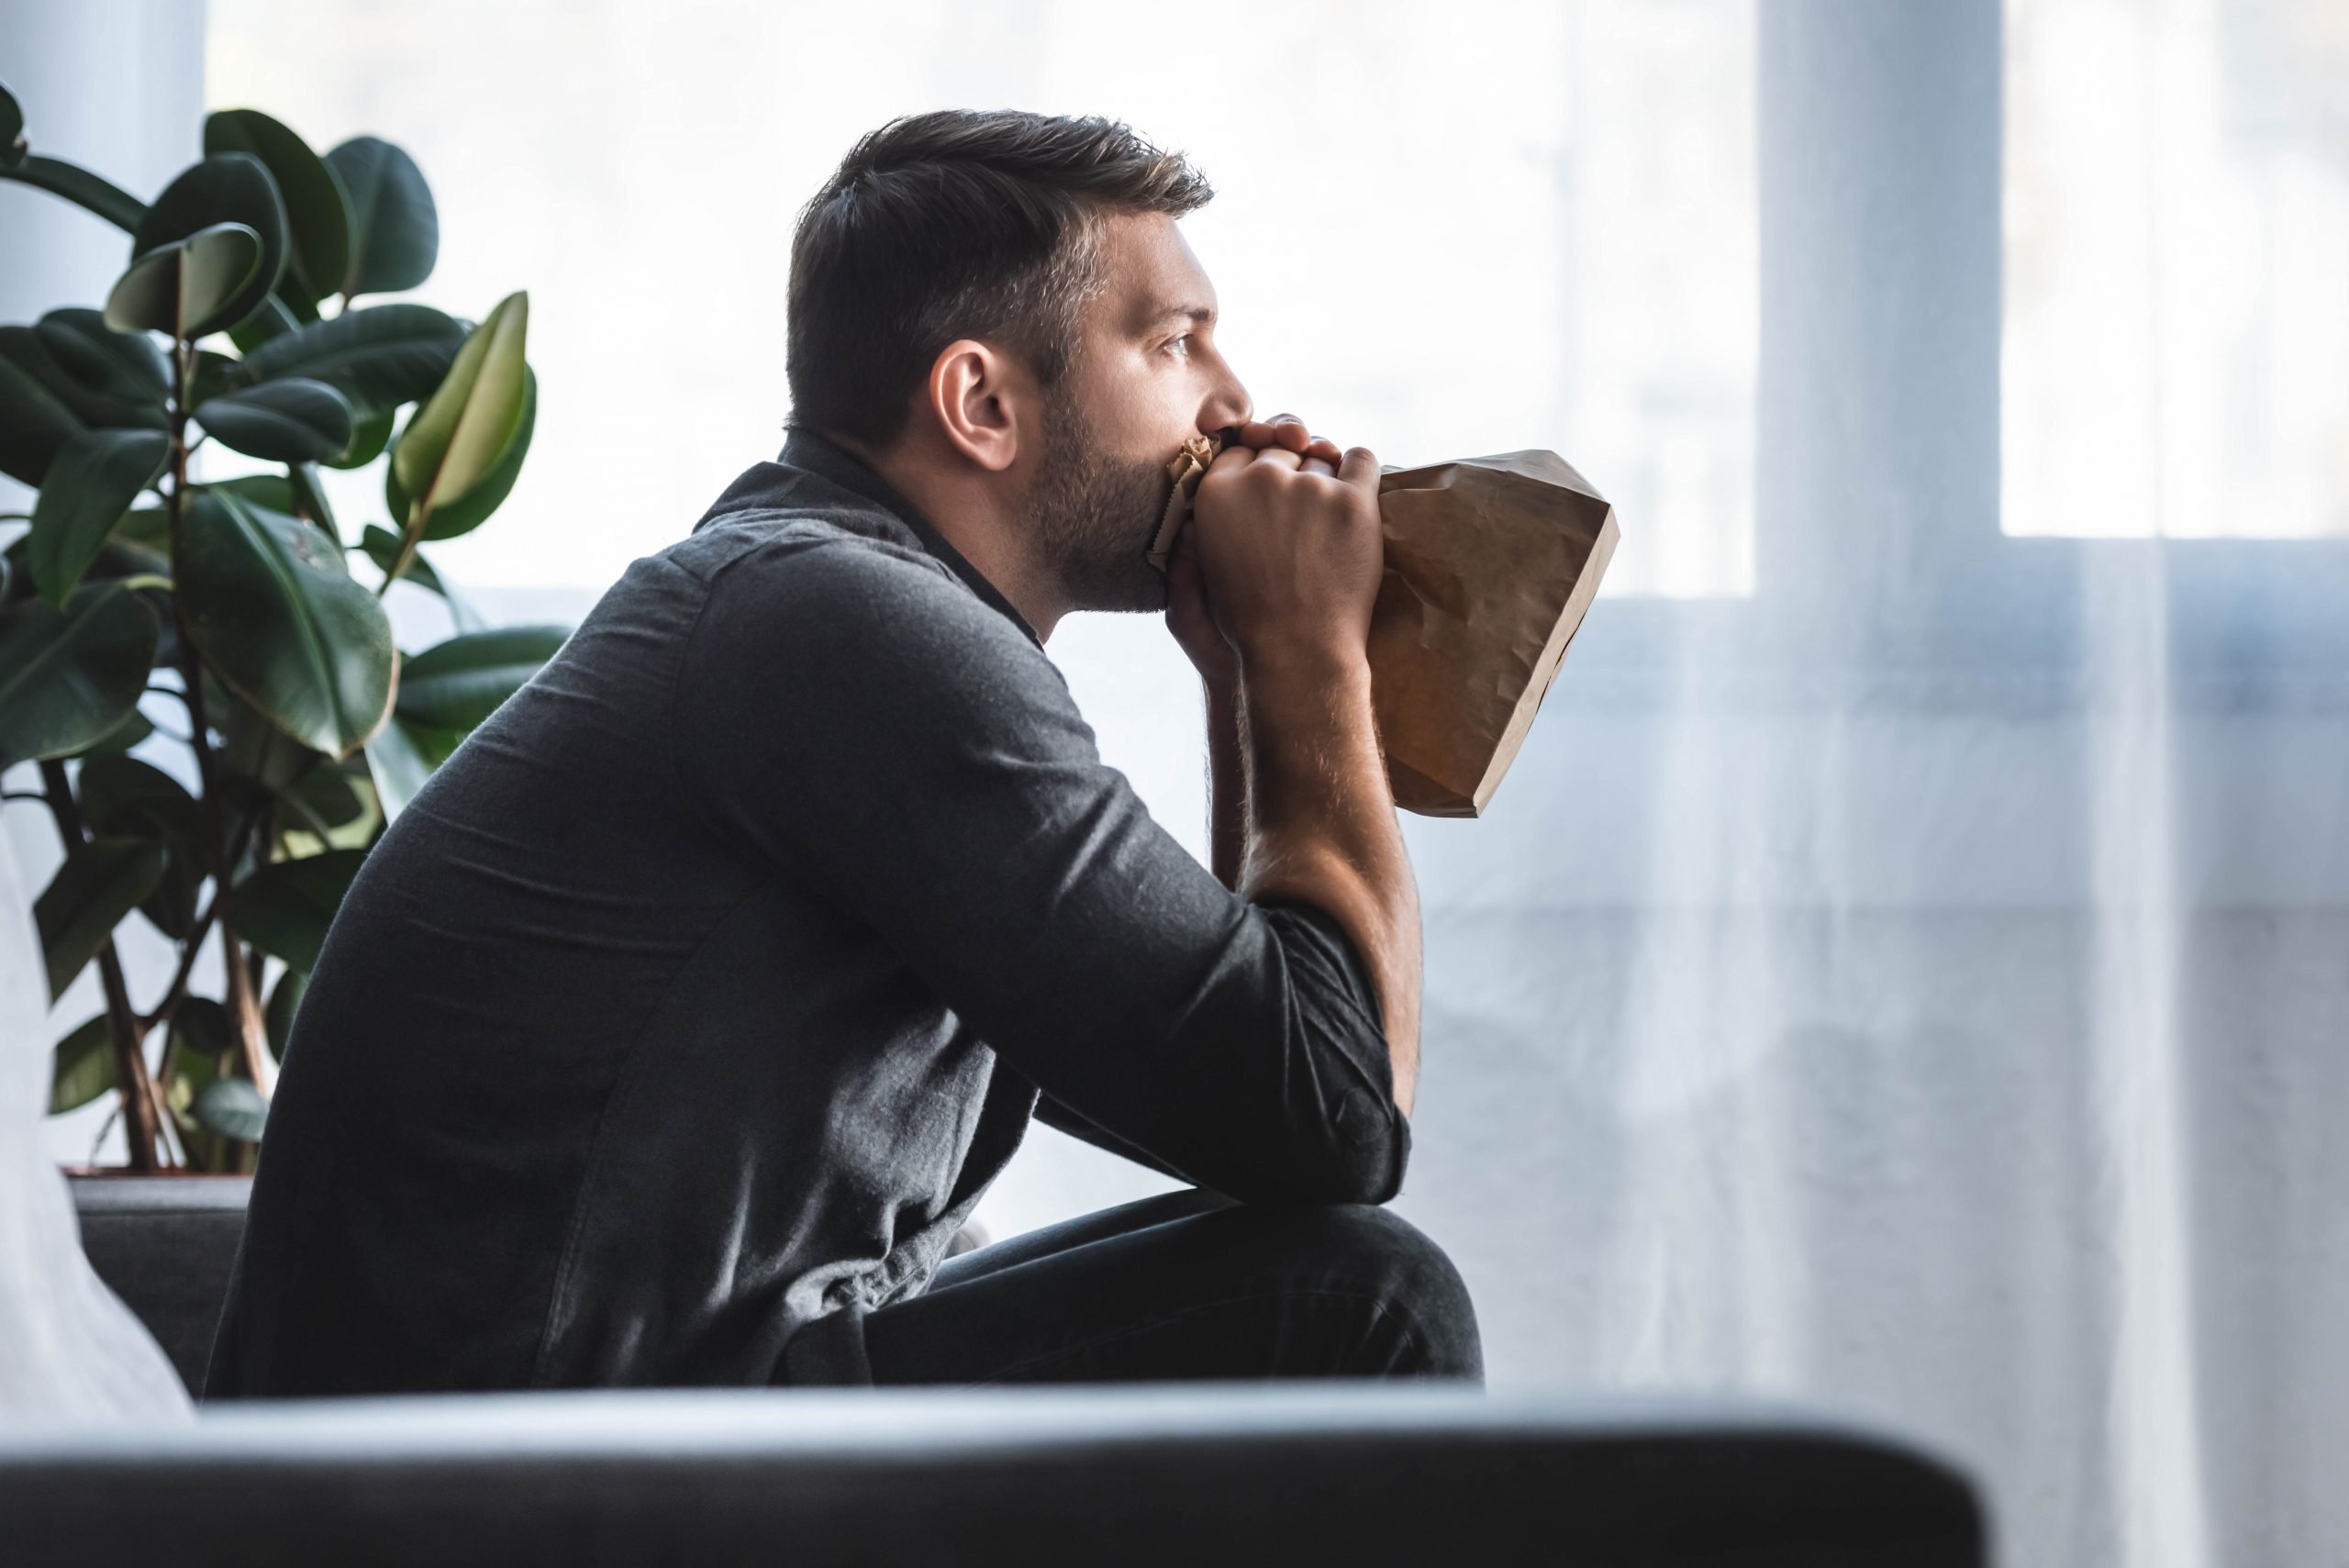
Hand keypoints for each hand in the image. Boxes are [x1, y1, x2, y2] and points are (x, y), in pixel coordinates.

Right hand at [1164, 414, 1339, 685]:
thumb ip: (1196, 534)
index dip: (1257, 468)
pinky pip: (1362, 459)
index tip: (1268, 489)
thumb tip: (1204, 501)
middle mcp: (1261, 479)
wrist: (1297, 652)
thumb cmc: (1248, 622)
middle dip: (1291, 468)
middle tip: (1301, 506)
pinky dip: (1360, 471)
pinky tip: (1356, 496)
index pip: (1242, 450)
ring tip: (1327, 521)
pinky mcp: (1352, 501)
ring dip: (1327, 479)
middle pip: (1282, 448)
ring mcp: (1310, 487)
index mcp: (1216, 492)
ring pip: (1322, 458)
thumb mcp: (1199, 576)